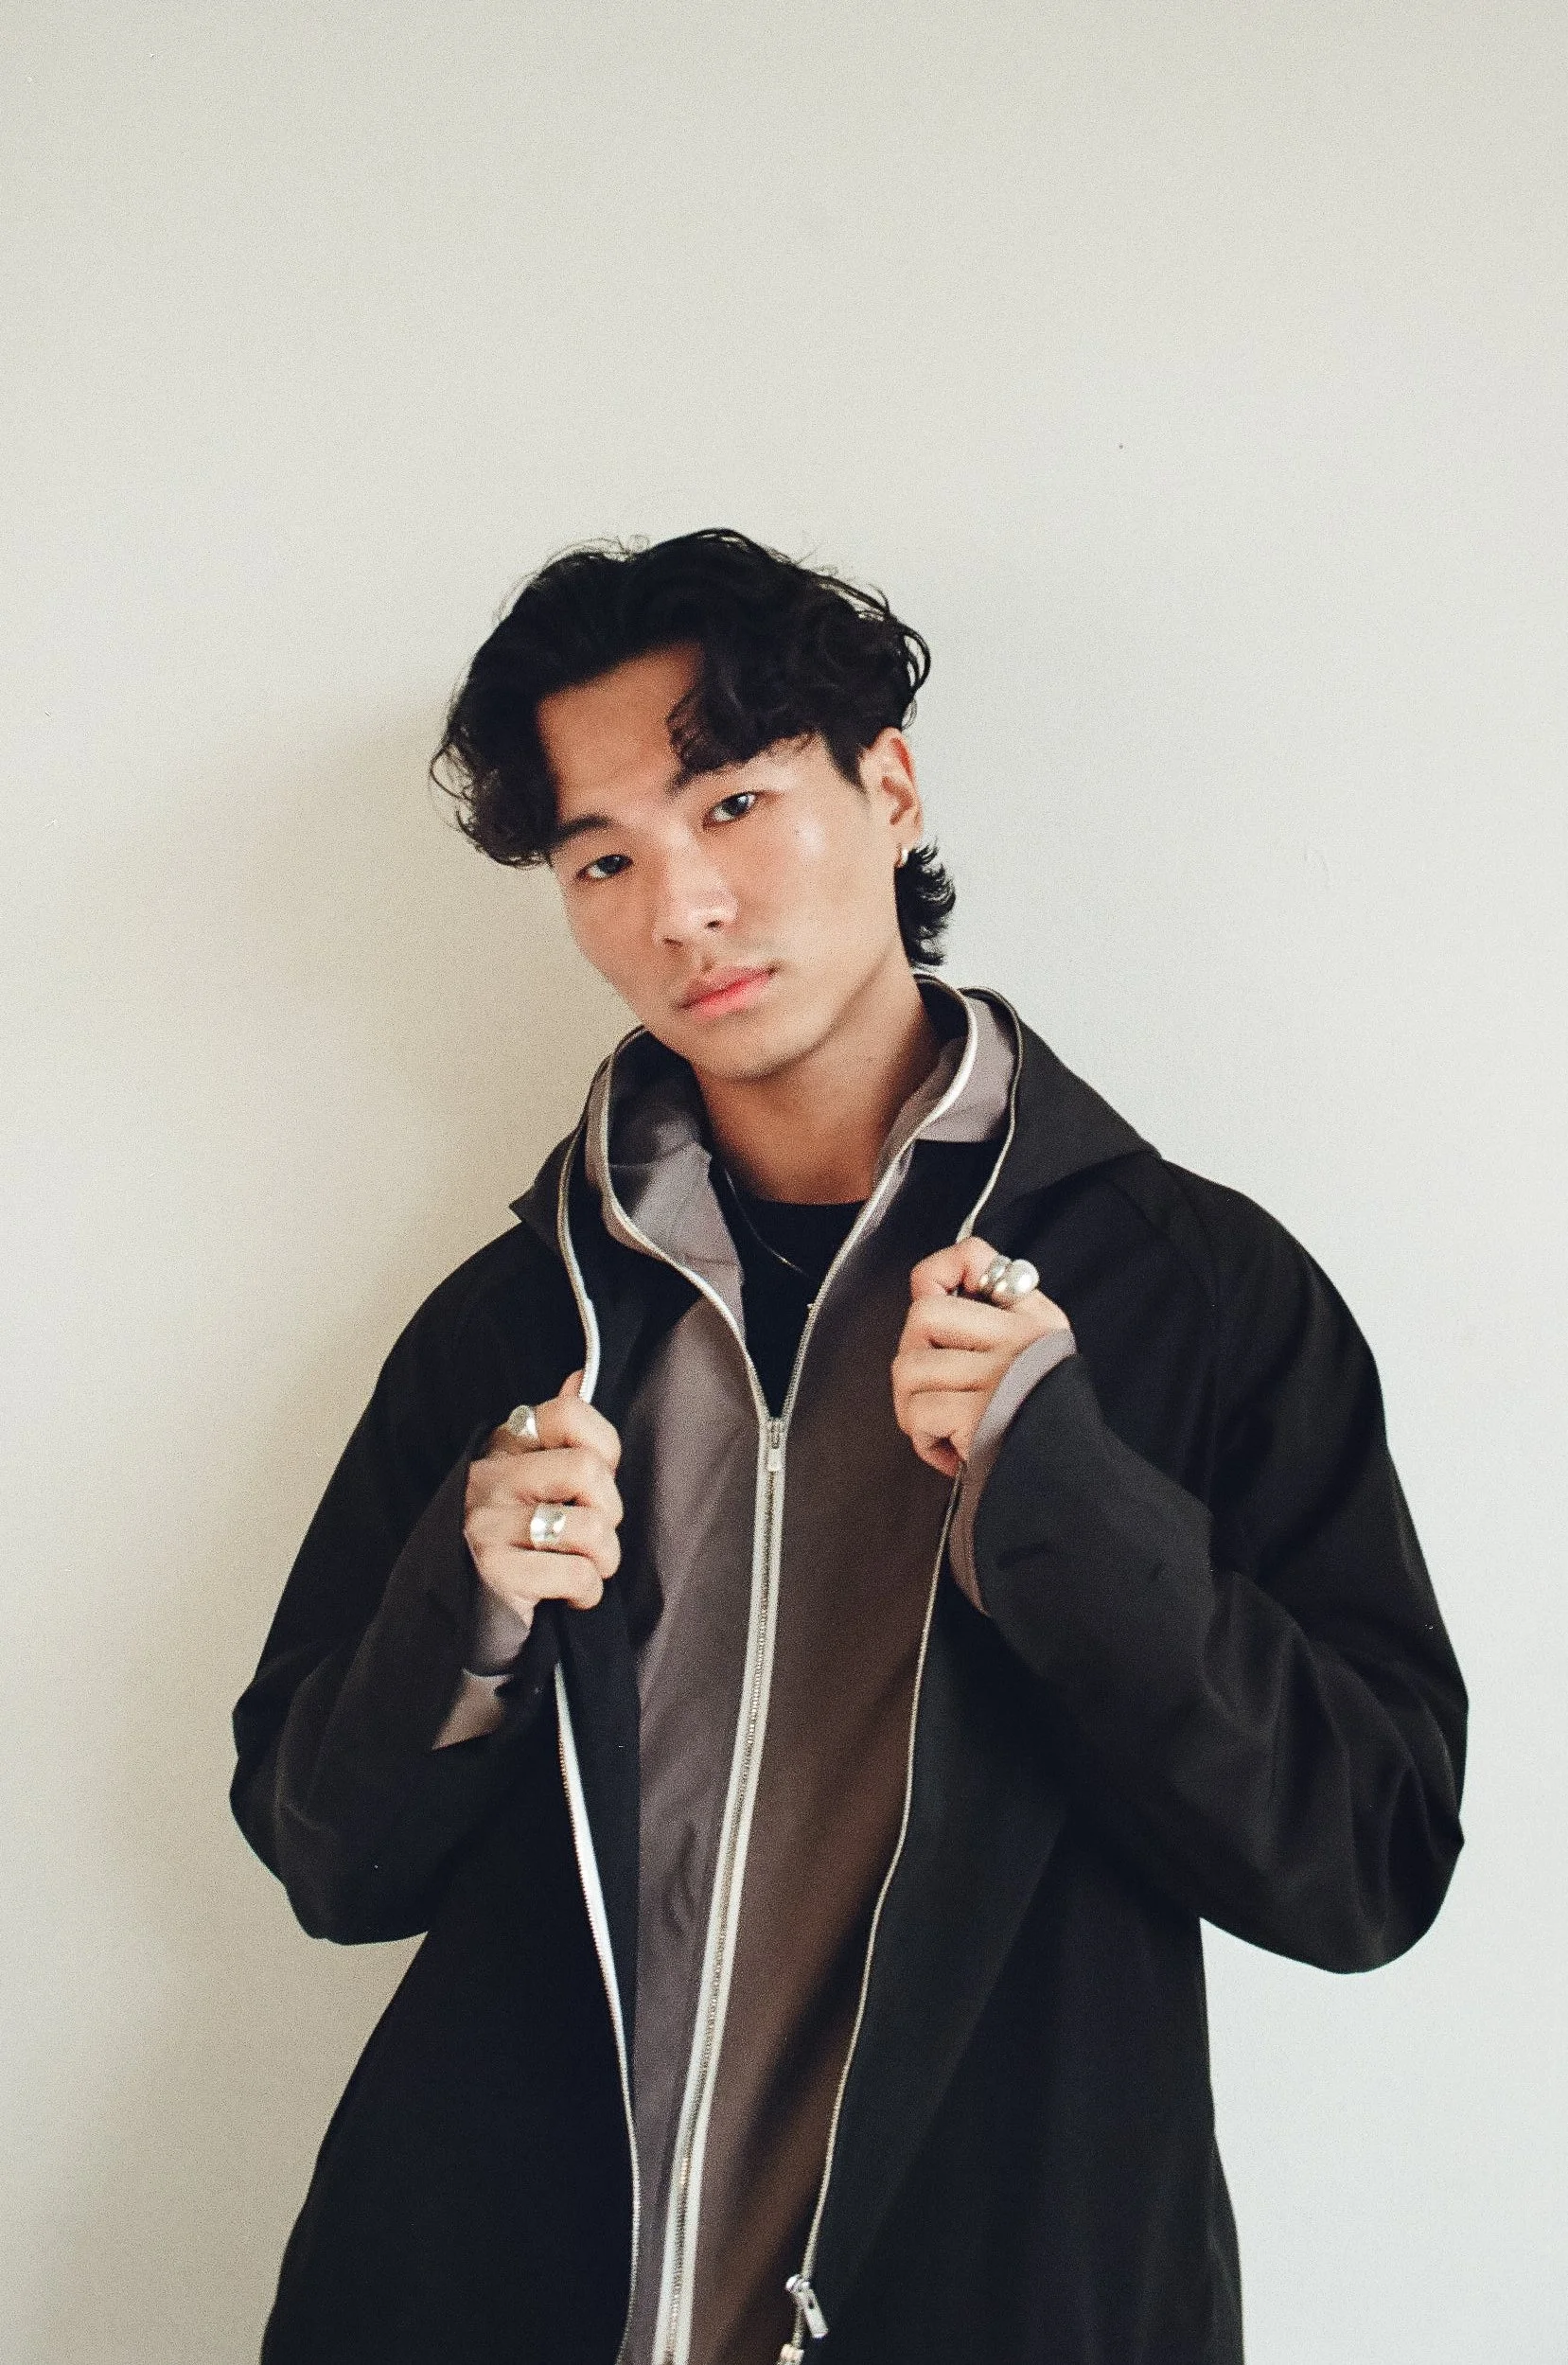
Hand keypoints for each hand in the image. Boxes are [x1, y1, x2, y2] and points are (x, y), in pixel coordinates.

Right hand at [463, 1371, 622, 1618]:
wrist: (459, 1620)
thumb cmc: (510, 1546)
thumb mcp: (527, 1482)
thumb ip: (556, 1433)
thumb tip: (579, 1376)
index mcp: (501, 1450)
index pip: (568, 1414)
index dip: (604, 1446)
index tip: (597, 1481)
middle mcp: (489, 1480)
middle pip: (588, 1471)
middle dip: (609, 1512)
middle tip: (593, 1536)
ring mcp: (488, 1525)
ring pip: (590, 1526)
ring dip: (603, 1559)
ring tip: (584, 1568)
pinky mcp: (496, 1573)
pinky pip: (578, 1575)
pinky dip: (587, 1593)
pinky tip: (568, 1596)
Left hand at [891, 1237, 1071, 1478]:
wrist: (1074, 1489)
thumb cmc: (1042, 1430)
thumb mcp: (1038, 1360)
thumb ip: (998, 1319)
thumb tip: (931, 1286)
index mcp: (1034, 1319)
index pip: (973, 1257)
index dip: (937, 1274)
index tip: (936, 1306)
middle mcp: (1021, 1339)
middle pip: (923, 1314)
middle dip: (911, 1356)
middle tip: (930, 1391)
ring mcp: (1001, 1375)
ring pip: (911, 1367)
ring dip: (911, 1407)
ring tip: (940, 1429)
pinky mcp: (981, 1416)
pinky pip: (920, 1411)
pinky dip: (924, 1440)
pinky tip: (951, 1455)